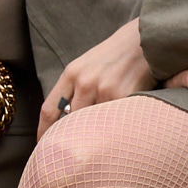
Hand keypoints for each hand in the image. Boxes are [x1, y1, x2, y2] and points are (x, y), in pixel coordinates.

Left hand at [38, 18, 154, 135]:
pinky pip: (115, 119)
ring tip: (106, 127)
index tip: (43, 146)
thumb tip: (65, 119)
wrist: (144, 40)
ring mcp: (105, 90)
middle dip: (75, 135)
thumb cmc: (115, 55)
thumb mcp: (87, 65)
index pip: (49, 110)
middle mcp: (85, 82)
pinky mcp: (124, 96)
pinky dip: (117, 123)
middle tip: (77, 147)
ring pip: (95, 123)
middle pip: (72, 122)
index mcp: (72, 73)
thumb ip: (74, 88)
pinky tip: (124, 117)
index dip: (44, 132)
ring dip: (99, 129)